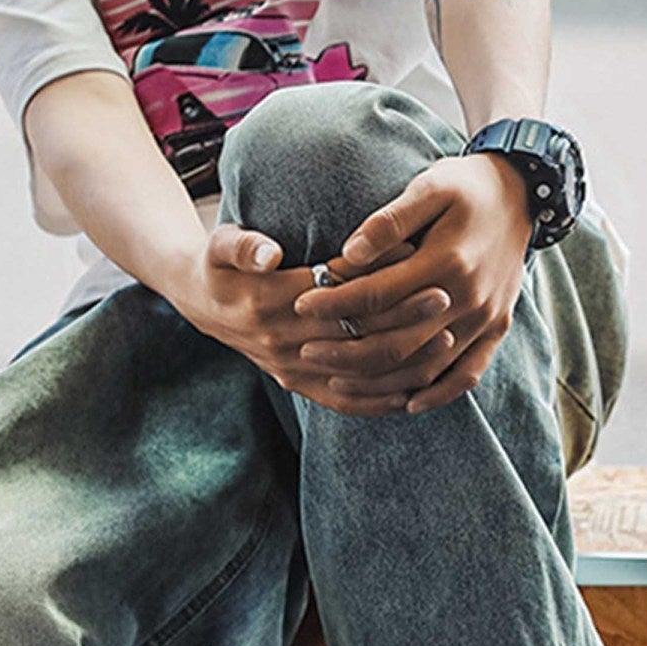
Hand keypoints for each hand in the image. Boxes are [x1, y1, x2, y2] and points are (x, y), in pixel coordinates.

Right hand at [164, 226, 454, 416]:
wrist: (201, 304)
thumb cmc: (220, 265)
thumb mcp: (221, 243)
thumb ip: (244, 246)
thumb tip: (268, 255)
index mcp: (268, 302)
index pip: (335, 292)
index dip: (378, 278)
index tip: (418, 261)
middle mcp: (283, 342)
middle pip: (354, 332)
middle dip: (404, 317)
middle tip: (445, 297)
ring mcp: (292, 369)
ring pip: (358, 372)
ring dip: (403, 360)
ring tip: (445, 339)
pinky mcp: (298, 385)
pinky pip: (344, 402)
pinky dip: (379, 400)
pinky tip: (415, 390)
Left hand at [293, 153, 534, 413]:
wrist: (525, 193)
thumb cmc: (467, 187)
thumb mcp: (430, 186)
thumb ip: (390, 221)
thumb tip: (349, 253)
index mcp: (447, 260)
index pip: (378, 294)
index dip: (335, 303)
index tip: (301, 304)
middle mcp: (467, 298)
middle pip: (397, 343)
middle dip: (345, 351)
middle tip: (306, 350)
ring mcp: (484, 319)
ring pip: (425, 368)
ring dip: (380, 382)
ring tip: (339, 382)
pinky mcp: (496, 329)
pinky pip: (466, 375)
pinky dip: (437, 394)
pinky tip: (407, 404)